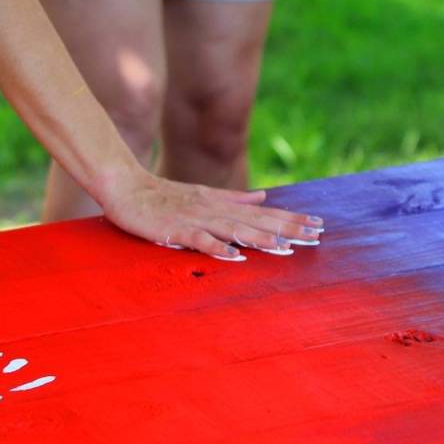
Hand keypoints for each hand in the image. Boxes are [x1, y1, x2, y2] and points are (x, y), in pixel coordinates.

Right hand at [101, 172, 322, 260]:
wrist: (125, 186)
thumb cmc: (163, 195)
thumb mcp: (204, 194)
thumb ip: (235, 198)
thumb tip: (264, 197)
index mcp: (222, 203)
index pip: (264, 212)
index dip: (291, 218)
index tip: (318, 225)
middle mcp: (214, 209)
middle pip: (256, 220)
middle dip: (287, 228)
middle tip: (315, 236)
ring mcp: (195, 218)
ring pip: (233, 229)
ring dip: (259, 238)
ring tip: (284, 247)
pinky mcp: (174, 229)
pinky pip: (198, 240)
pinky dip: (216, 247)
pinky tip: (234, 257)